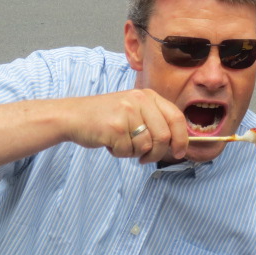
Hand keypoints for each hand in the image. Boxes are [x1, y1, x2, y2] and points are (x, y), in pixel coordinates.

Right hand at [65, 89, 187, 162]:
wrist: (74, 116)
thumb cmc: (107, 117)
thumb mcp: (134, 109)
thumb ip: (155, 121)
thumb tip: (179, 144)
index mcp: (148, 96)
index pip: (176, 117)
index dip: (182, 138)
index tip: (180, 152)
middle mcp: (140, 100)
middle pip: (164, 136)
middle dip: (157, 153)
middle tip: (146, 159)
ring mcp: (127, 113)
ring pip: (146, 146)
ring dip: (135, 153)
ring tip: (122, 144)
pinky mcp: (115, 127)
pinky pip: (128, 151)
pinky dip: (120, 153)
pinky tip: (110, 143)